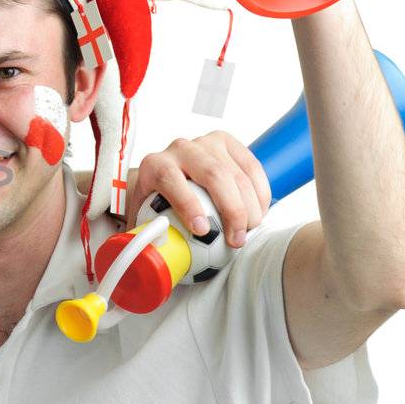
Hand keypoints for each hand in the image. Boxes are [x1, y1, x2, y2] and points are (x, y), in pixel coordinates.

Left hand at [125, 131, 269, 249]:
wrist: (168, 174)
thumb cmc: (156, 203)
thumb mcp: (144, 217)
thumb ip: (145, 235)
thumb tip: (149, 261)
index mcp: (154, 166)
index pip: (170, 179)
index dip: (188, 204)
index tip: (203, 231)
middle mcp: (180, 149)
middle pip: (212, 174)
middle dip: (231, 210)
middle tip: (236, 239)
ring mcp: (205, 143)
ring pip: (236, 173)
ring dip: (249, 206)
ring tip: (249, 231)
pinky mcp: (227, 142)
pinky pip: (251, 166)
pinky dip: (260, 192)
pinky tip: (259, 212)